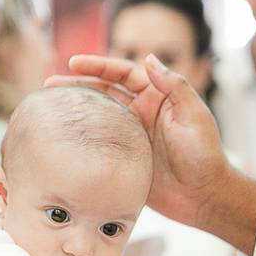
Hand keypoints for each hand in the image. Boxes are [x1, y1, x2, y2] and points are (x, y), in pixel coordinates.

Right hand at [47, 54, 255, 254]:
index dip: (98, 66)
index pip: (123, 74)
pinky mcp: (125, 158)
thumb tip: (149, 58)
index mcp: (157, 97)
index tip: (74, 63)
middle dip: (78, 84)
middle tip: (50, 83)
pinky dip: (82, 138)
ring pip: (98, 115)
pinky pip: (99, 144)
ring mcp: (131, 136)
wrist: (205, 196)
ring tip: (50, 106)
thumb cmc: (205, 155)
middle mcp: (141, 112)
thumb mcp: (193, 115)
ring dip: (77, 108)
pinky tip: (64, 137)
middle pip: (104, 91)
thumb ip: (174, 86)